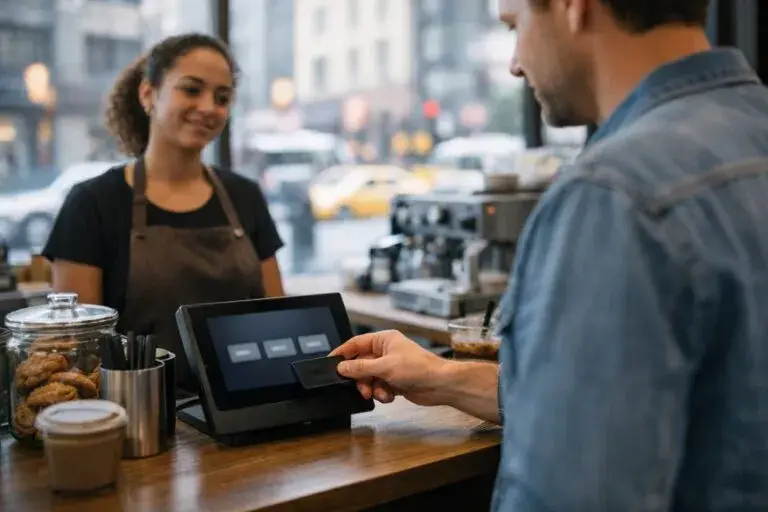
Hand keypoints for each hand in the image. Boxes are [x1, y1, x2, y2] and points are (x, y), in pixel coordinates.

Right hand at [330, 330, 449, 405]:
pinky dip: (382, 393)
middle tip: (362, 388)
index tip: (330, 363)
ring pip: (369, 378)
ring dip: (373, 388)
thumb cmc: (416, 368)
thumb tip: (341, 367)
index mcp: (384, 340)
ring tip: (380, 394)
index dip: (343, 353)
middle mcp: (386, 351)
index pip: (356, 343)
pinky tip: (390, 396)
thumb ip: (360, 367)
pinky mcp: (395, 381)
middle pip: (361, 364)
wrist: (439, 384)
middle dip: (361, 378)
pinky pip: (379, 387)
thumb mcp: (384, 366)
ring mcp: (390, 367)